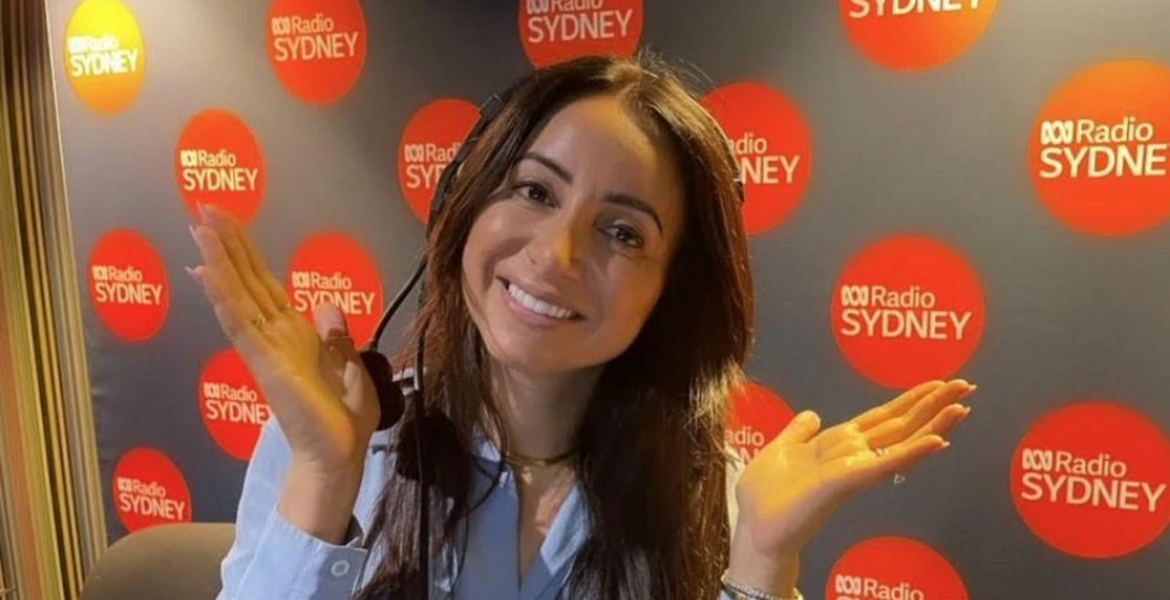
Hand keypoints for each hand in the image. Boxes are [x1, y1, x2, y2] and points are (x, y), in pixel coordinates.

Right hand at [186, 204, 379, 475]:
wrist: (338, 454)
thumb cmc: (344, 418)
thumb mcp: (351, 366)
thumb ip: (337, 336)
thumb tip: (327, 306)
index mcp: (295, 335)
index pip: (265, 286)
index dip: (247, 255)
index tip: (229, 223)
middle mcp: (274, 337)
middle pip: (245, 281)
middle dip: (226, 245)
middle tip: (202, 208)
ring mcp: (264, 349)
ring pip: (236, 296)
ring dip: (218, 261)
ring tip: (199, 227)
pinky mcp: (263, 364)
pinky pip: (239, 325)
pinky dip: (223, 298)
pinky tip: (207, 272)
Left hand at [733, 379, 975, 560]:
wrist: (755, 528)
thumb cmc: (765, 496)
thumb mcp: (779, 451)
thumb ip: (798, 433)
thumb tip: (812, 415)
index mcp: (838, 444)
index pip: (882, 417)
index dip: (909, 400)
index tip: (937, 384)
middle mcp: (853, 454)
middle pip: (900, 424)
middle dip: (933, 404)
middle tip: (966, 385)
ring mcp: (855, 467)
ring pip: (901, 439)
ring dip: (933, 422)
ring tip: (963, 406)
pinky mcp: (848, 480)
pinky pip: (886, 463)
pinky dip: (913, 452)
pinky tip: (938, 440)